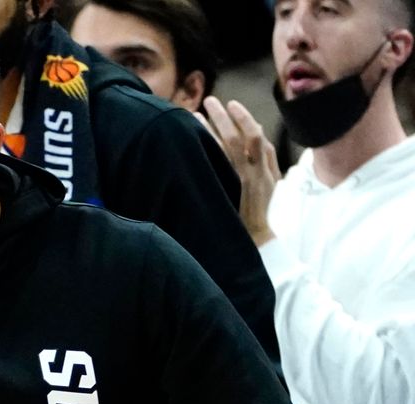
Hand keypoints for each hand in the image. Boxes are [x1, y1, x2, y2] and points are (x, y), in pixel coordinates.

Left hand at [194, 96, 280, 245]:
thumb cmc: (258, 219)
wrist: (257, 242)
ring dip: (213, 126)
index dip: (247, 120)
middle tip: (213, 100)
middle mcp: (258, 173)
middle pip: (246, 135)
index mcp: (269, 174)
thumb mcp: (269, 193)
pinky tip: (194, 136)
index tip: (234, 106)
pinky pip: (218, 160)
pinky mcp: (231, 187)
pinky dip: (207, 145)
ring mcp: (244, 179)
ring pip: (230, 144)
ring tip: (196, 113)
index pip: (260, 140)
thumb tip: (256, 147)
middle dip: (230, 116)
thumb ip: (264, 170)